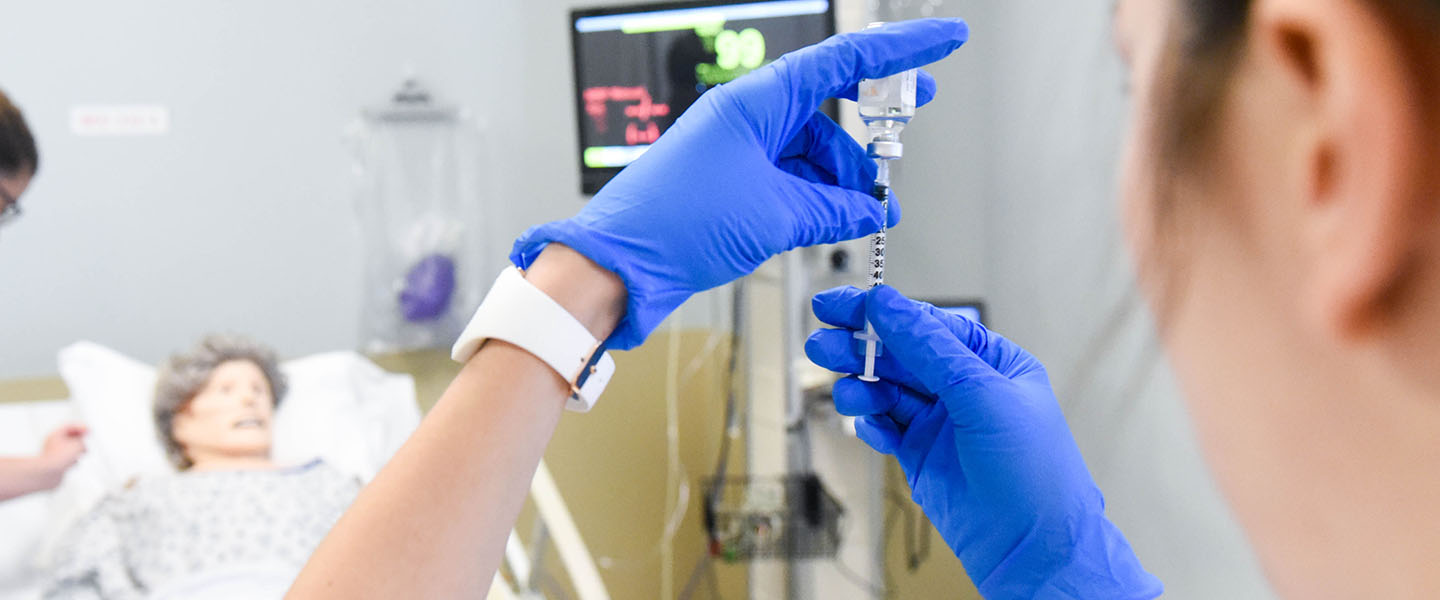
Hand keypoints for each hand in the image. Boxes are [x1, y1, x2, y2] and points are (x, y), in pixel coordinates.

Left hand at [40, 423, 87, 473]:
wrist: (48, 474)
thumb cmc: (59, 458)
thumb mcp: (77, 445)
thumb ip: (82, 442)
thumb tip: (82, 446)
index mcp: (54, 434)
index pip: (69, 426)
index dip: (81, 427)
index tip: (89, 431)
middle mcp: (52, 443)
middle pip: (68, 437)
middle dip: (79, 439)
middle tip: (85, 441)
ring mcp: (52, 454)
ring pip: (68, 448)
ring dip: (76, 450)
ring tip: (81, 453)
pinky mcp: (54, 463)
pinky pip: (66, 459)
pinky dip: (72, 460)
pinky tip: (74, 463)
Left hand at [512, 19, 969, 348]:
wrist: (618, 266)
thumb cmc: (672, 224)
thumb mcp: (774, 214)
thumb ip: (832, 209)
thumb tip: (871, 211)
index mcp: (755, 102)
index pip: (842, 60)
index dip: (900, 50)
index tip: (945, 41)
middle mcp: (746, 118)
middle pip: (828, 105)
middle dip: (871, 123)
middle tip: (914, 118)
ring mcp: (738, 150)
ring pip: (812, 150)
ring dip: (844, 178)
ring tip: (867, 211)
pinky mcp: (731, 185)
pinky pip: (790, 178)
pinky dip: (817, 197)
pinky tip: (836, 221)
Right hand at [805, 286, 1161, 598]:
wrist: (1032, 547)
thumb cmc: (1033, 472)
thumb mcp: (982, 395)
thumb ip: (930, 349)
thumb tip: (889, 306)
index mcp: (990, 361)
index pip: (927, 324)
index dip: (881, 312)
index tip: (841, 306)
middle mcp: (963, 388)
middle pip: (899, 355)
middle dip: (860, 348)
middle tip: (823, 344)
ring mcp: (941, 423)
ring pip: (886, 391)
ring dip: (861, 388)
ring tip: (846, 393)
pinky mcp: (921, 456)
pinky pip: (885, 427)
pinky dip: (871, 425)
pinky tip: (869, 427)